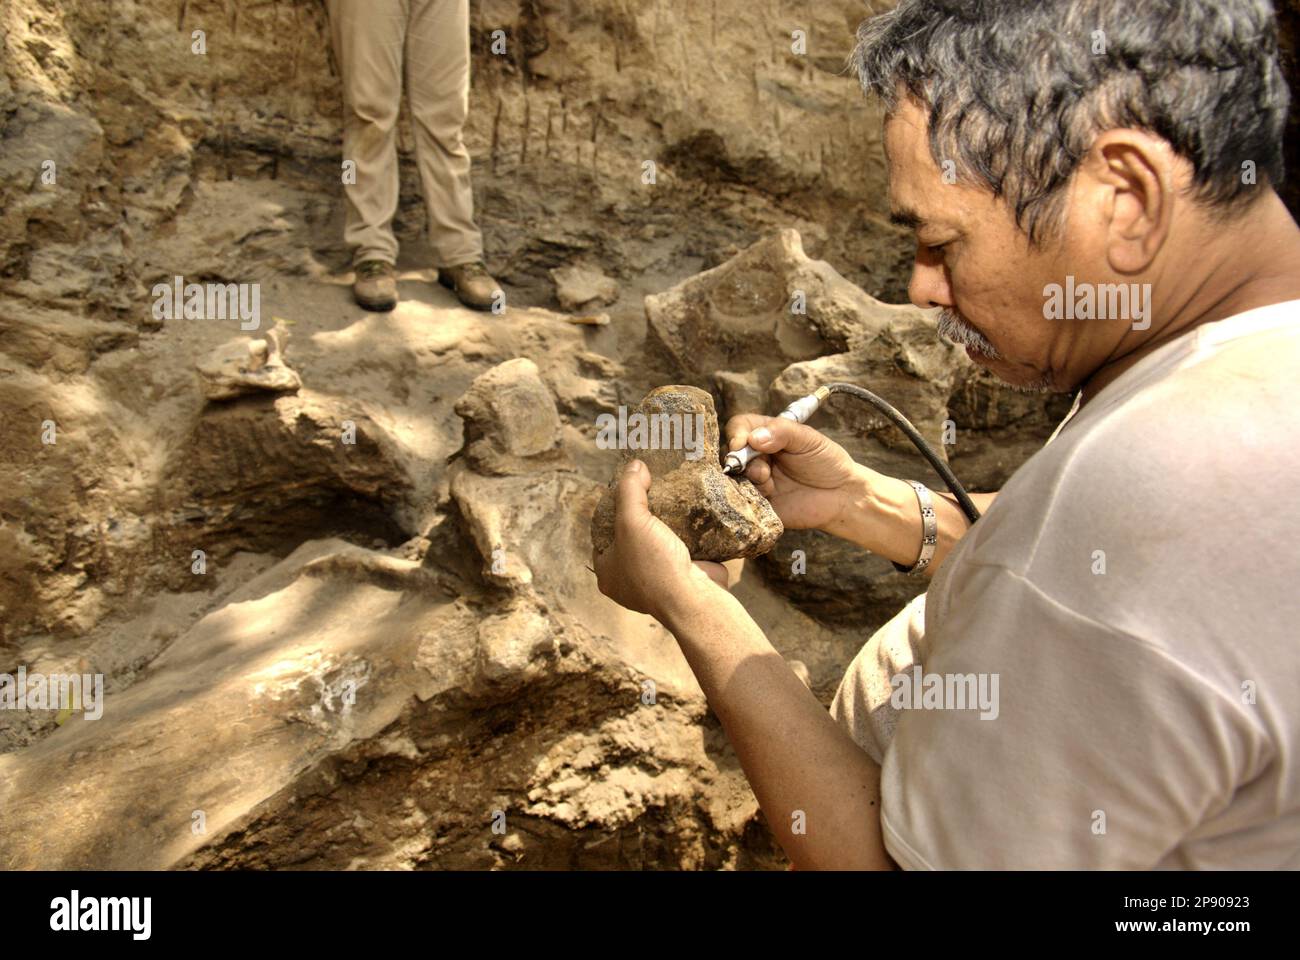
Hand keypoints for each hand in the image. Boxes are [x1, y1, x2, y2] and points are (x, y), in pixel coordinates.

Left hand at [593, 459, 730, 623]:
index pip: (602, 536)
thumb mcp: (632, 520)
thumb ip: (630, 491)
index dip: (612, 513)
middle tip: (651, 493)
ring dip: (665, 527)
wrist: (694, 599)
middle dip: (642, 519)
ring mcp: (657, 582)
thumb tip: (634, 465)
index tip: (626, 492)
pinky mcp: (681, 579)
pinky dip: (685, 535)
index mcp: (607, 573)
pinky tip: (690, 515)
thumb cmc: (654, 564)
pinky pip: (679, 551)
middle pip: (631, 539)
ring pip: (657, 545)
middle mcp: (629, 581)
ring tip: (672, 500)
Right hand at [724, 415, 867, 532]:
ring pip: (733, 477)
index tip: (742, 444)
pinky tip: (770, 497)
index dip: (736, 434)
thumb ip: (782, 432)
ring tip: (770, 485)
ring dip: (750, 480)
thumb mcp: (808, 439)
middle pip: (731, 453)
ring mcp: (756, 480)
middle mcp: (757, 456)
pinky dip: (752, 497)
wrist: (841, 495)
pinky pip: (742, 500)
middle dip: (742, 461)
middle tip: (763, 471)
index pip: (739, 427)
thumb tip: (753, 438)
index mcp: (767, 435)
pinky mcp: (758, 503)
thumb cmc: (827, 462)